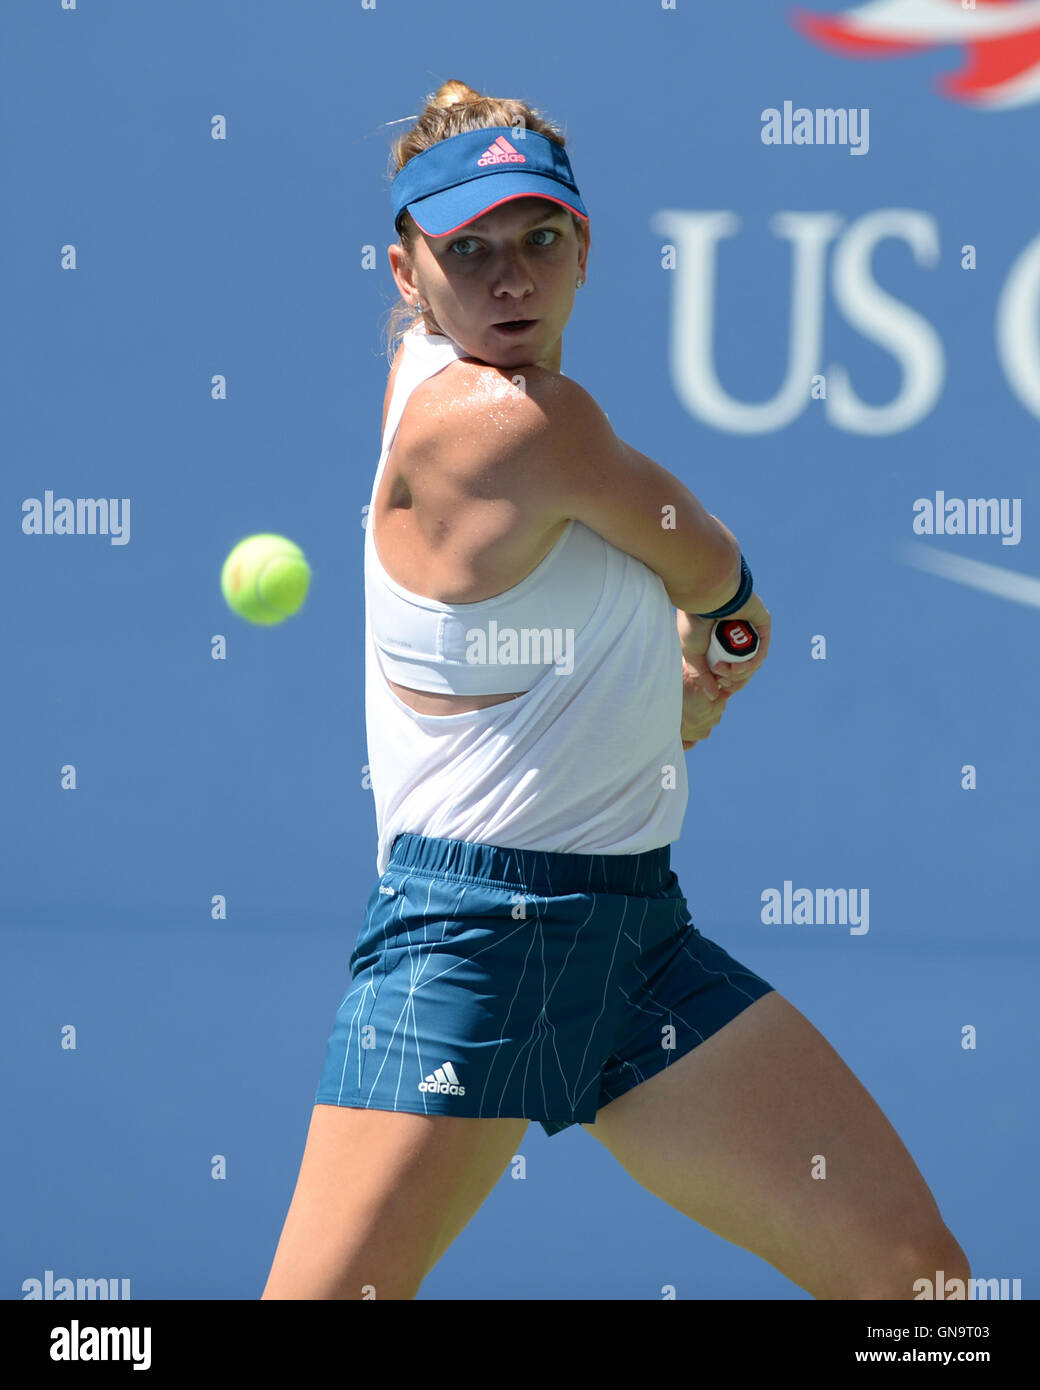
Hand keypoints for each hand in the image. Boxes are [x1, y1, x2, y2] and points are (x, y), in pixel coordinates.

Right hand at [676, 596, 770, 749]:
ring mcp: (751, 630)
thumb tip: (713, 695)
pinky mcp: (762, 624)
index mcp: (720, 639)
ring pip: (752, 662)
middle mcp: (736, 635)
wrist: (705, 596)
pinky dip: (750, 664)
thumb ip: (702, 674)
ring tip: (722, 670)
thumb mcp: (692, 653)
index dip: (724, 682)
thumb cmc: (694, 619)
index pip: (729, 668)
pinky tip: (736, 668)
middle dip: (730, 679)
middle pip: (742, 668)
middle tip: (718, 678)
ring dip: (738, 674)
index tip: (715, 687)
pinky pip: (761, 651)